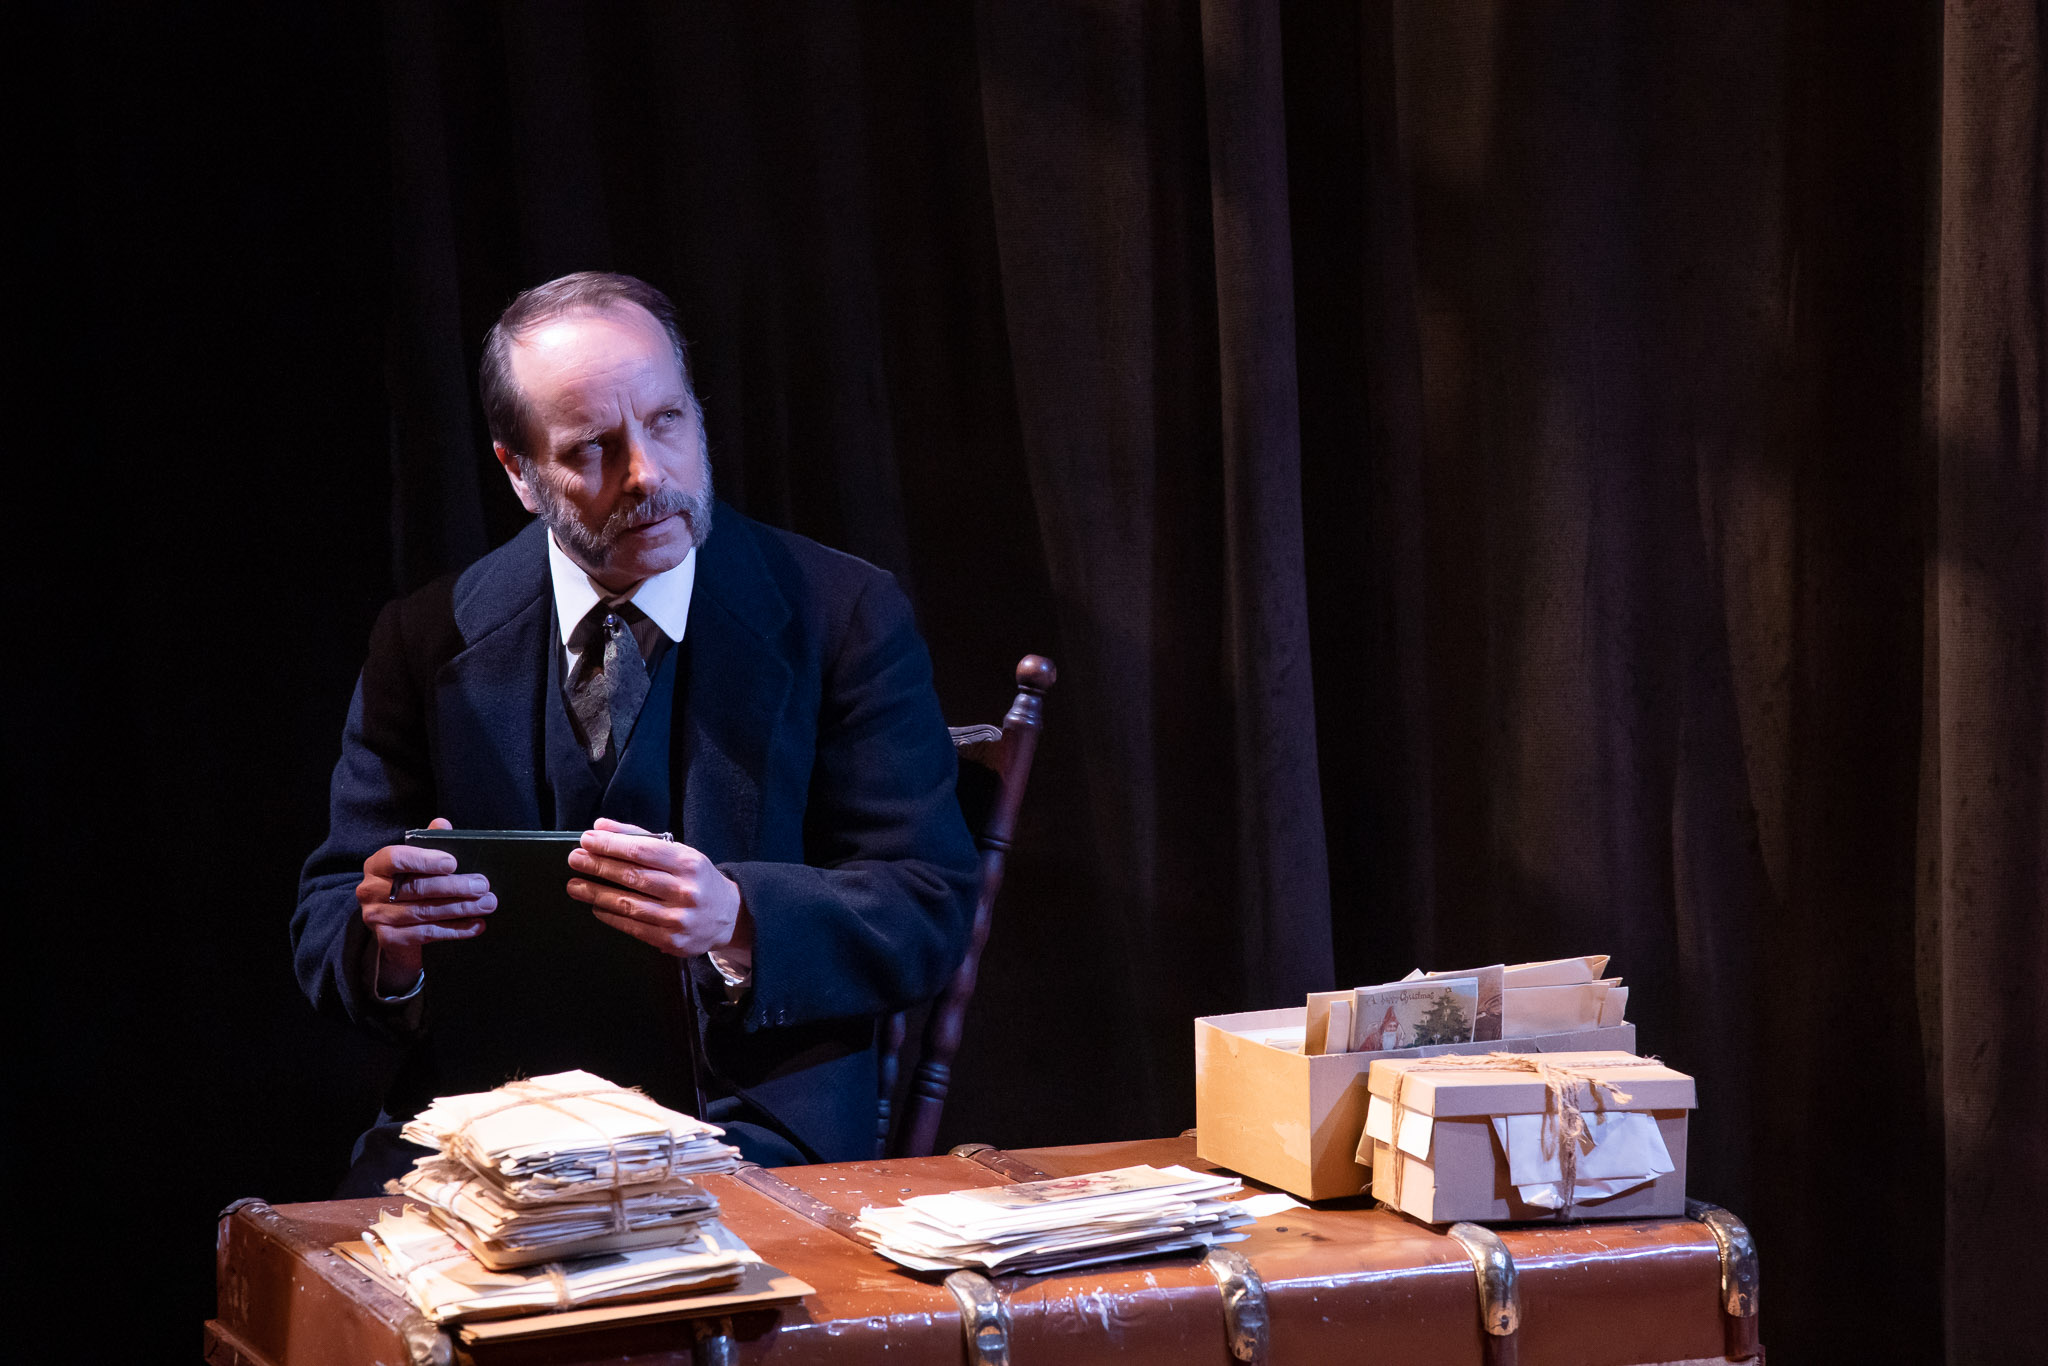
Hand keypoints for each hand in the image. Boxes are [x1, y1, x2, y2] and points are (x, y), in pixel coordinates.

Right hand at [357, 817, 494, 993]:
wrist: (397, 931)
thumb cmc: (411, 886)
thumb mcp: (418, 863)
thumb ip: (429, 842)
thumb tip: (442, 824)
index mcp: (377, 865)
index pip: (397, 858)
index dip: (425, 860)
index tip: (454, 863)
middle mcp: (370, 890)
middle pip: (416, 888)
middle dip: (454, 887)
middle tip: (482, 885)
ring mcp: (376, 917)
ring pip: (424, 912)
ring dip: (460, 908)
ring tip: (487, 904)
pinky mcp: (388, 939)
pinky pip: (426, 934)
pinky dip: (454, 930)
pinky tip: (476, 925)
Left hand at [567, 817, 749, 958]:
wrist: (729, 916)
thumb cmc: (697, 879)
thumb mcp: (679, 853)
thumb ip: (640, 838)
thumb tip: (601, 827)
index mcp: (689, 863)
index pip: (643, 850)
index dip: (611, 845)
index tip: (587, 840)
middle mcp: (686, 891)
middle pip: (633, 877)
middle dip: (599, 866)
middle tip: (574, 859)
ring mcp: (679, 919)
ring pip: (630, 904)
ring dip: (597, 894)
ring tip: (575, 886)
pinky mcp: (672, 941)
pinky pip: (634, 927)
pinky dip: (611, 916)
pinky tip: (596, 907)